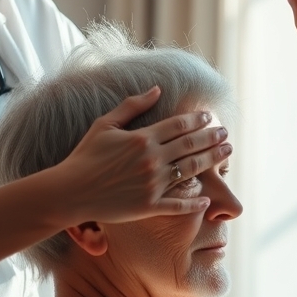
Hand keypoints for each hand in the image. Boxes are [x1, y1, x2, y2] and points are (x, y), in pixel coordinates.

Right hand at [53, 86, 231, 223]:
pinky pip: (178, 205)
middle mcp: (152, 160)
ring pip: (191, 170)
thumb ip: (132, 106)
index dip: (198, 120)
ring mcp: (152, 184)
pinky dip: (194, 202)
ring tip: (226, 153)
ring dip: (212, 160)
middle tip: (226, 133)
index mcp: (142, 138)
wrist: (70, 191)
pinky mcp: (149, 207)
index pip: (179, 125)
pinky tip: (206, 198)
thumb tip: (157, 89)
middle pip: (190, 145)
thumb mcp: (105, 124)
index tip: (210, 117)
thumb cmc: (85, 156)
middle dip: (211, 138)